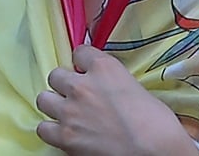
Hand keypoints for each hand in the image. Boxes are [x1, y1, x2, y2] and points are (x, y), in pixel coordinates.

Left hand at [36, 45, 198, 154]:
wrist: (153, 150)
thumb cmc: (155, 122)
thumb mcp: (135, 87)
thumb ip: (114, 81)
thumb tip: (108, 89)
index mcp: (103, 67)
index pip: (80, 51)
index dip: (82, 62)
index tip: (85, 68)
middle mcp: (82, 85)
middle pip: (56, 74)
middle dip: (64, 83)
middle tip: (75, 93)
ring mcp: (70, 110)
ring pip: (44, 99)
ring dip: (54, 103)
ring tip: (65, 111)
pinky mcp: (65, 136)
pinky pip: (43, 127)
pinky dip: (51, 129)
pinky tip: (62, 131)